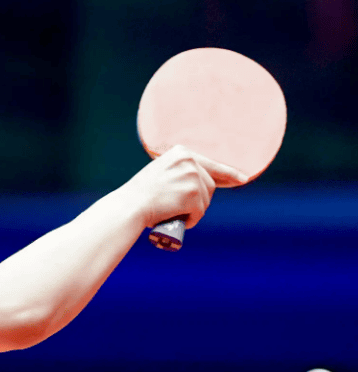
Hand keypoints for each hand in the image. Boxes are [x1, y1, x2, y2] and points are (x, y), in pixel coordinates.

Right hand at [121, 145, 247, 228]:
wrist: (130, 206)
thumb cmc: (139, 196)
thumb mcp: (160, 174)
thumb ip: (178, 173)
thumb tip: (199, 185)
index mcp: (181, 152)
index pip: (210, 164)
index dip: (227, 174)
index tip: (242, 179)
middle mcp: (189, 160)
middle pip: (209, 184)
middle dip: (200, 200)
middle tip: (181, 209)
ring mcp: (192, 175)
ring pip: (205, 199)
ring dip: (193, 211)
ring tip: (172, 213)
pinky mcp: (194, 193)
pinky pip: (200, 211)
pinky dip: (191, 219)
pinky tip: (176, 218)